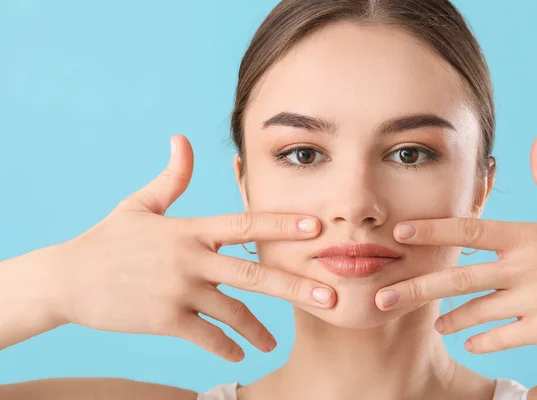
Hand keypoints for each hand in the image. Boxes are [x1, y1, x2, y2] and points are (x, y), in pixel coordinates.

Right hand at [52, 134, 335, 361]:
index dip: (283, 225)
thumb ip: (172, 178)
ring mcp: (178, 291)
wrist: (67, 278)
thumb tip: (182, 138)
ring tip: (274, 344)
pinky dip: (225, 347)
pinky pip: (206, 337)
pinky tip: (238, 355)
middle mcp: (190, 259)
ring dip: (258, 331)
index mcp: (190, 229)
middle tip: (329, 299)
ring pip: (234, 312)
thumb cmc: (107, 239)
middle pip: (253, 274)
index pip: (245, 224)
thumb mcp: (140, 204)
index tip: (317, 228)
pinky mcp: (164, 320)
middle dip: (295, 286)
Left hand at [375, 134, 536, 352]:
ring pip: (477, 311)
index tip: (398, 232)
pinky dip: (483, 341)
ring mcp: (536, 300)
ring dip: (448, 318)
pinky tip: (467, 342)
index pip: (469, 229)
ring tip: (431, 322)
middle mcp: (525, 266)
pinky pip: (505, 337)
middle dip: (417, 286)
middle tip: (383, 297)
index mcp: (527, 235)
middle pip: (459, 276)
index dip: (431, 229)